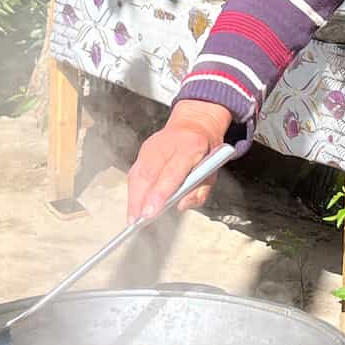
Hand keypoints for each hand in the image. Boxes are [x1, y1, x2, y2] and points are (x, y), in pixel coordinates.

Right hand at [127, 100, 233, 220]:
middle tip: (138, 220)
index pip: (172, 173)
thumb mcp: (212, 172)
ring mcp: (153, 144)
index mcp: (191, 147)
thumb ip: (199, 191)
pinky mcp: (144, 148)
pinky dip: (132, 190)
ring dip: (133, 197)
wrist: (195, 123)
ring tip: (133, 217)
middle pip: (149, 173)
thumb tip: (181, 206)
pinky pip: (135, 171)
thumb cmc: (205, 151)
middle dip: (141, 199)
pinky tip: (133, 204)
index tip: (151, 212)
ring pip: (138, 172)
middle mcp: (169, 143)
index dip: (159, 194)